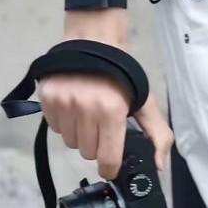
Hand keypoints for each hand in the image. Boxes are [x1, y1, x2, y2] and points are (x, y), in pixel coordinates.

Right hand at [38, 13, 173, 178]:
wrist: (95, 40)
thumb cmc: (122, 74)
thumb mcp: (146, 101)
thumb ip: (158, 134)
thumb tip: (160, 166)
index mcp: (112, 111)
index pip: (107, 160)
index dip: (111, 166)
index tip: (112, 163)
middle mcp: (85, 109)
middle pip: (87, 153)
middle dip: (96, 144)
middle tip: (103, 125)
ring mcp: (63, 104)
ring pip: (70, 142)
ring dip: (80, 134)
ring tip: (88, 113)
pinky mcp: (47, 98)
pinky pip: (55, 128)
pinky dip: (65, 123)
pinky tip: (74, 106)